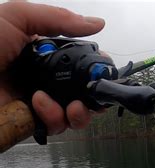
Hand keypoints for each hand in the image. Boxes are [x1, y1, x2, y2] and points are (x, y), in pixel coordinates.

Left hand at [0, 2, 104, 133]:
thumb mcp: (15, 19)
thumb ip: (57, 19)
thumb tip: (97, 24)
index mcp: (38, 53)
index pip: (75, 60)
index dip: (92, 65)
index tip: (103, 68)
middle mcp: (41, 78)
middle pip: (81, 88)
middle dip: (94, 92)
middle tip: (97, 91)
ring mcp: (36, 102)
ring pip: (75, 112)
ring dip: (80, 110)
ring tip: (72, 106)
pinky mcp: (30, 123)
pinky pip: (56, 125)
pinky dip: (55, 116)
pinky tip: (40, 104)